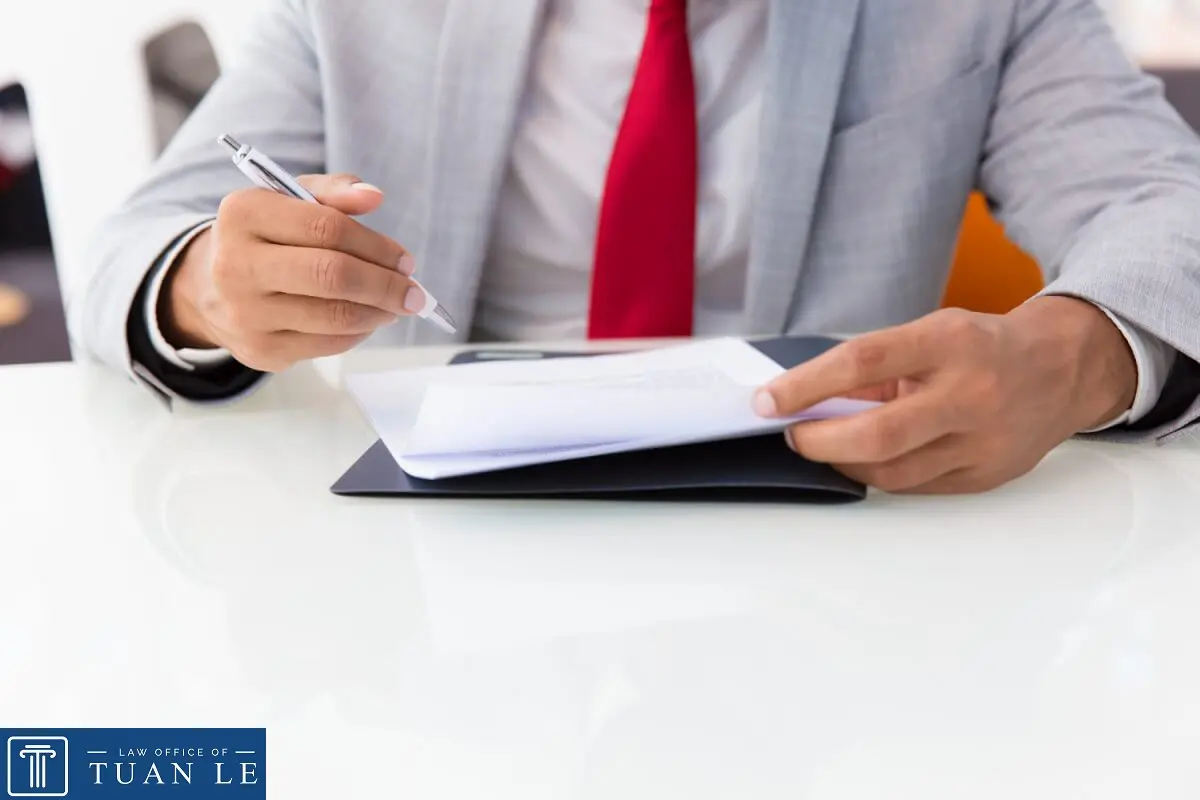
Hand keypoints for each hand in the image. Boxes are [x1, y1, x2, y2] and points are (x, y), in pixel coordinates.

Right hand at [161, 174, 424, 371]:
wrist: (211, 289)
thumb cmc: (266, 238)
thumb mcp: (290, 202)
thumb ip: (334, 193)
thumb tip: (373, 196)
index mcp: (243, 214)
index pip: (327, 228)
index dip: (376, 246)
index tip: (406, 260)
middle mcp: (236, 265)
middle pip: (333, 276)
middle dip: (385, 285)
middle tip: (414, 292)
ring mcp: (246, 313)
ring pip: (336, 317)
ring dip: (379, 312)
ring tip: (396, 304)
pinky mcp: (261, 350)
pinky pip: (328, 344)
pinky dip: (359, 332)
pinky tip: (368, 318)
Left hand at [752, 298, 1138, 493]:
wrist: (1063, 369)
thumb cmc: (983, 348)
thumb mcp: (930, 334)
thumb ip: (874, 367)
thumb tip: (805, 399)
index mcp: (949, 342)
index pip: (862, 361)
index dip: (805, 385)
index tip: (767, 401)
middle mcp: (970, 393)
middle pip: (876, 435)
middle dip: (818, 441)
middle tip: (793, 435)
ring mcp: (983, 440)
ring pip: (892, 473)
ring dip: (844, 464)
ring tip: (827, 446)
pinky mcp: (986, 475)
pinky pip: (915, 487)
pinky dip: (881, 475)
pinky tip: (868, 460)